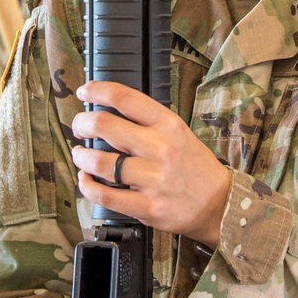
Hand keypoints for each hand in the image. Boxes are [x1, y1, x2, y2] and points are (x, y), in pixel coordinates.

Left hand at [71, 83, 229, 248]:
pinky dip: (88, 187)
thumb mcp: (179, 132)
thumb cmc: (194, 166)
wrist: (219, 203)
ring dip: (81, 157)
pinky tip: (86, 180)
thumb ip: (148, 122)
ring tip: (81, 155)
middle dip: (81, 123)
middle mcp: (160, 148)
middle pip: (105, 125)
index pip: (125, 98)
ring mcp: (153, 179)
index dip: (97, 90)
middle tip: (78, 127)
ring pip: (100, 162)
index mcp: (168, 125)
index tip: (84, 91)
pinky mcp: (147, 207)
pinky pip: (105, 195)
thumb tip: (108, 112)